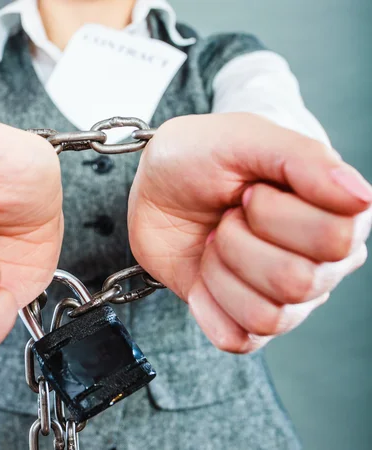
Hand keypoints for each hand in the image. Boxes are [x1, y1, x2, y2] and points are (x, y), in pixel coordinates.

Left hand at [129, 113, 370, 352]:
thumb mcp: (244, 138)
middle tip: (228, 215)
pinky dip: (208, 304)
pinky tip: (203, 273)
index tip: (250, 190)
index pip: (333, 239)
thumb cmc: (203, 157)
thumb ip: (303, 159)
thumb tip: (362, 199)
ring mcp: (288, 299)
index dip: (274, 213)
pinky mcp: (249, 324)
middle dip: (240, 240)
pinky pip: (237, 339)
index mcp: (339, 213)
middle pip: (297, 282)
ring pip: (268, 316)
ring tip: (214, 241)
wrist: (157, 186)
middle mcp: (324, 262)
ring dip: (222, 271)